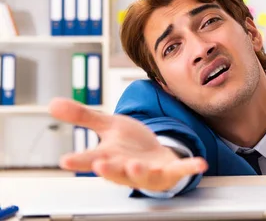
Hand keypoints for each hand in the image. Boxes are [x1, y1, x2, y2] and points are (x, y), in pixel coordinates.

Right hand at [49, 98, 207, 191]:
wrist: (153, 155)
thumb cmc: (128, 144)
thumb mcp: (107, 125)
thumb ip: (83, 116)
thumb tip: (52, 103)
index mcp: (109, 156)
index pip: (90, 158)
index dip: (78, 160)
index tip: (66, 160)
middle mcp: (126, 167)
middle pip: (116, 170)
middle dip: (109, 169)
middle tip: (99, 165)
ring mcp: (148, 172)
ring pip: (142, 175)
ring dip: (139, 173)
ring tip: (136, 167)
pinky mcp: (169, 171)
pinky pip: (180, 170)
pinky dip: (190, 168)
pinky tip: (200, 164)